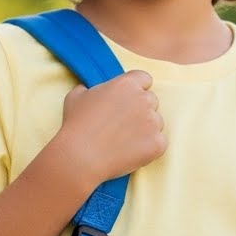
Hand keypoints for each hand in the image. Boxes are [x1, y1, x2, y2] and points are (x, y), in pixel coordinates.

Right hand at [54, 69, 166, 184]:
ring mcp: (153, 122)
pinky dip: (149, 147)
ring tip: (124, 140)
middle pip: (151, 101)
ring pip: (156, 122)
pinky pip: (160, 142)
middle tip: (123, 124)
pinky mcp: (158, 143)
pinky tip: (131, 152)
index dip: (137, 89)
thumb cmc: (76, 125)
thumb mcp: (76, 97)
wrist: (80, 156)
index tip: (128, 100)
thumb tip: (87, 90)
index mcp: (127, 84)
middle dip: (140, 110)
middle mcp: (144, 99)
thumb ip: (88, 89)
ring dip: (145, 129)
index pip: (144, 79)